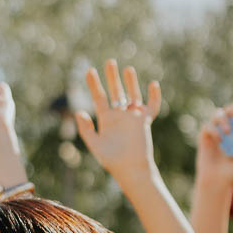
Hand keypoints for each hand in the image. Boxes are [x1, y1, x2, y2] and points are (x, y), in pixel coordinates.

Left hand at [73, 60, 160, 190]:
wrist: (131, 170)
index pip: (99, 97)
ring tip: (127, 69)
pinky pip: (151, 106)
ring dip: (130, 83)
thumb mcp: (96, 145)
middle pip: (115, 92)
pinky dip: (153, 96)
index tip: (89, 70)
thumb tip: (78, 112)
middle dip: (112, 77)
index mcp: (106, 119)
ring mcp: (132, 117)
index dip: (94, 84)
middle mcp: (119, 116)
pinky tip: (153, 84)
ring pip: (132, 95)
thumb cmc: (112, 161)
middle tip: (109, 62)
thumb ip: (86, 130)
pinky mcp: (144, 121)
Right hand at [196, 103, 232, 186]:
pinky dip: (214, 130)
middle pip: (232, 109)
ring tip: (229, 132)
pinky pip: (208, 126)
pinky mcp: (205, 136)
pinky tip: (220, 140)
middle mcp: (230, 127)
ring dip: (224, 120)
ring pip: (219, 114)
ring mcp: (217, 130)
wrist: (216, 183)